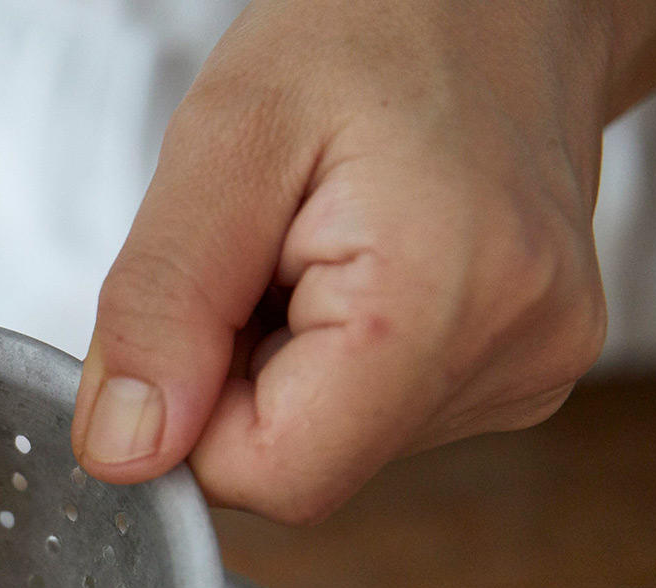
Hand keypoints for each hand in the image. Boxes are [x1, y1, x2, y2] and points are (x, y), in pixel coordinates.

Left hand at [73, 0, 611, 521]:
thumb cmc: (372, 26)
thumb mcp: (225, 137)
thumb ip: (160, 306)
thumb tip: (122, 455)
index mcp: (445, 301)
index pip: (272, 475)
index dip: (193, 415)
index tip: (201, 303)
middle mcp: (518, 357)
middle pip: (300, 467)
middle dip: (238, 379)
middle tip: (264, 250)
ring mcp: (532, 372)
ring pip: (333, 446)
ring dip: (286, 363)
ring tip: (321, 240)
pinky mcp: (523, 373)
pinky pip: (375, 417)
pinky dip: (335, 356)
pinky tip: (361, 264)